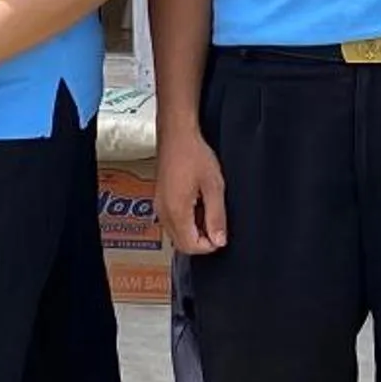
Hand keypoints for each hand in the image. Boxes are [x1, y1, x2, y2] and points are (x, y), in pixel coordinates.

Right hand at [156, 124, 227, 256]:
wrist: (176, 135)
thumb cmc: (194, 154)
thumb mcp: (214, 186)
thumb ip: (216, 216)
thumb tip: (219, 240)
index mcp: (176, 211)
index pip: (190, 246)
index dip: (209, 245)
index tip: (221, 232)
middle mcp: (164, 212)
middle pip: (182, 244)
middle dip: (201, 239)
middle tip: (215, 221)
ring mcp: (159, 206)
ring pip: (176, 234)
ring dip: (194, 230)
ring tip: (207, 208)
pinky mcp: (159, 200)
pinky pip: (172, 222)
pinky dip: (186, 220)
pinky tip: (197, 202)